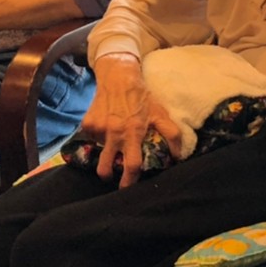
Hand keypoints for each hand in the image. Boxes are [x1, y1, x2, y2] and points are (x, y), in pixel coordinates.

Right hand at [82, 55, 181, 188]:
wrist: (118, 77)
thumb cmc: (142, 97)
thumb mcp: (160, 114)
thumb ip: (172, 135)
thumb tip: (178, 157)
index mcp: (133, 132)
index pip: (131, 165)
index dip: (130, 181)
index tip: (128, 188)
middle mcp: (114, 133)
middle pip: (105, 166)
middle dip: (107, 176)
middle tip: (111, 175)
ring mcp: (98, 128)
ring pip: (98, 150)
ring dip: (105, 150)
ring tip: (113, 140)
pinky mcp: (87, 123)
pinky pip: (92, 137)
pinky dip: (99, 136)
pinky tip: (107, 125)